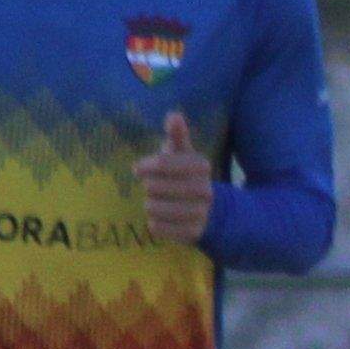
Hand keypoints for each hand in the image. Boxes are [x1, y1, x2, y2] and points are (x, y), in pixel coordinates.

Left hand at [136, 110, 213, 246]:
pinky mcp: (192, 234)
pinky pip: (159, 228)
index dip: (147, 165)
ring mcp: (200, 213)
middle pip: (156, 187)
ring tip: (153, 203)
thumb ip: (178, 135)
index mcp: (201, 165)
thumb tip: (173, 114)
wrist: (212, 211)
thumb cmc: (188, 176)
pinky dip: (154, 224)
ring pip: (156, 209)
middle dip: (149, 187)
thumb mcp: (184, 154)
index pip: (164, 163)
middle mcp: (204, 189)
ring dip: (149, 205)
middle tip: (150, 187)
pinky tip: (159, 218)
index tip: (137, 169)